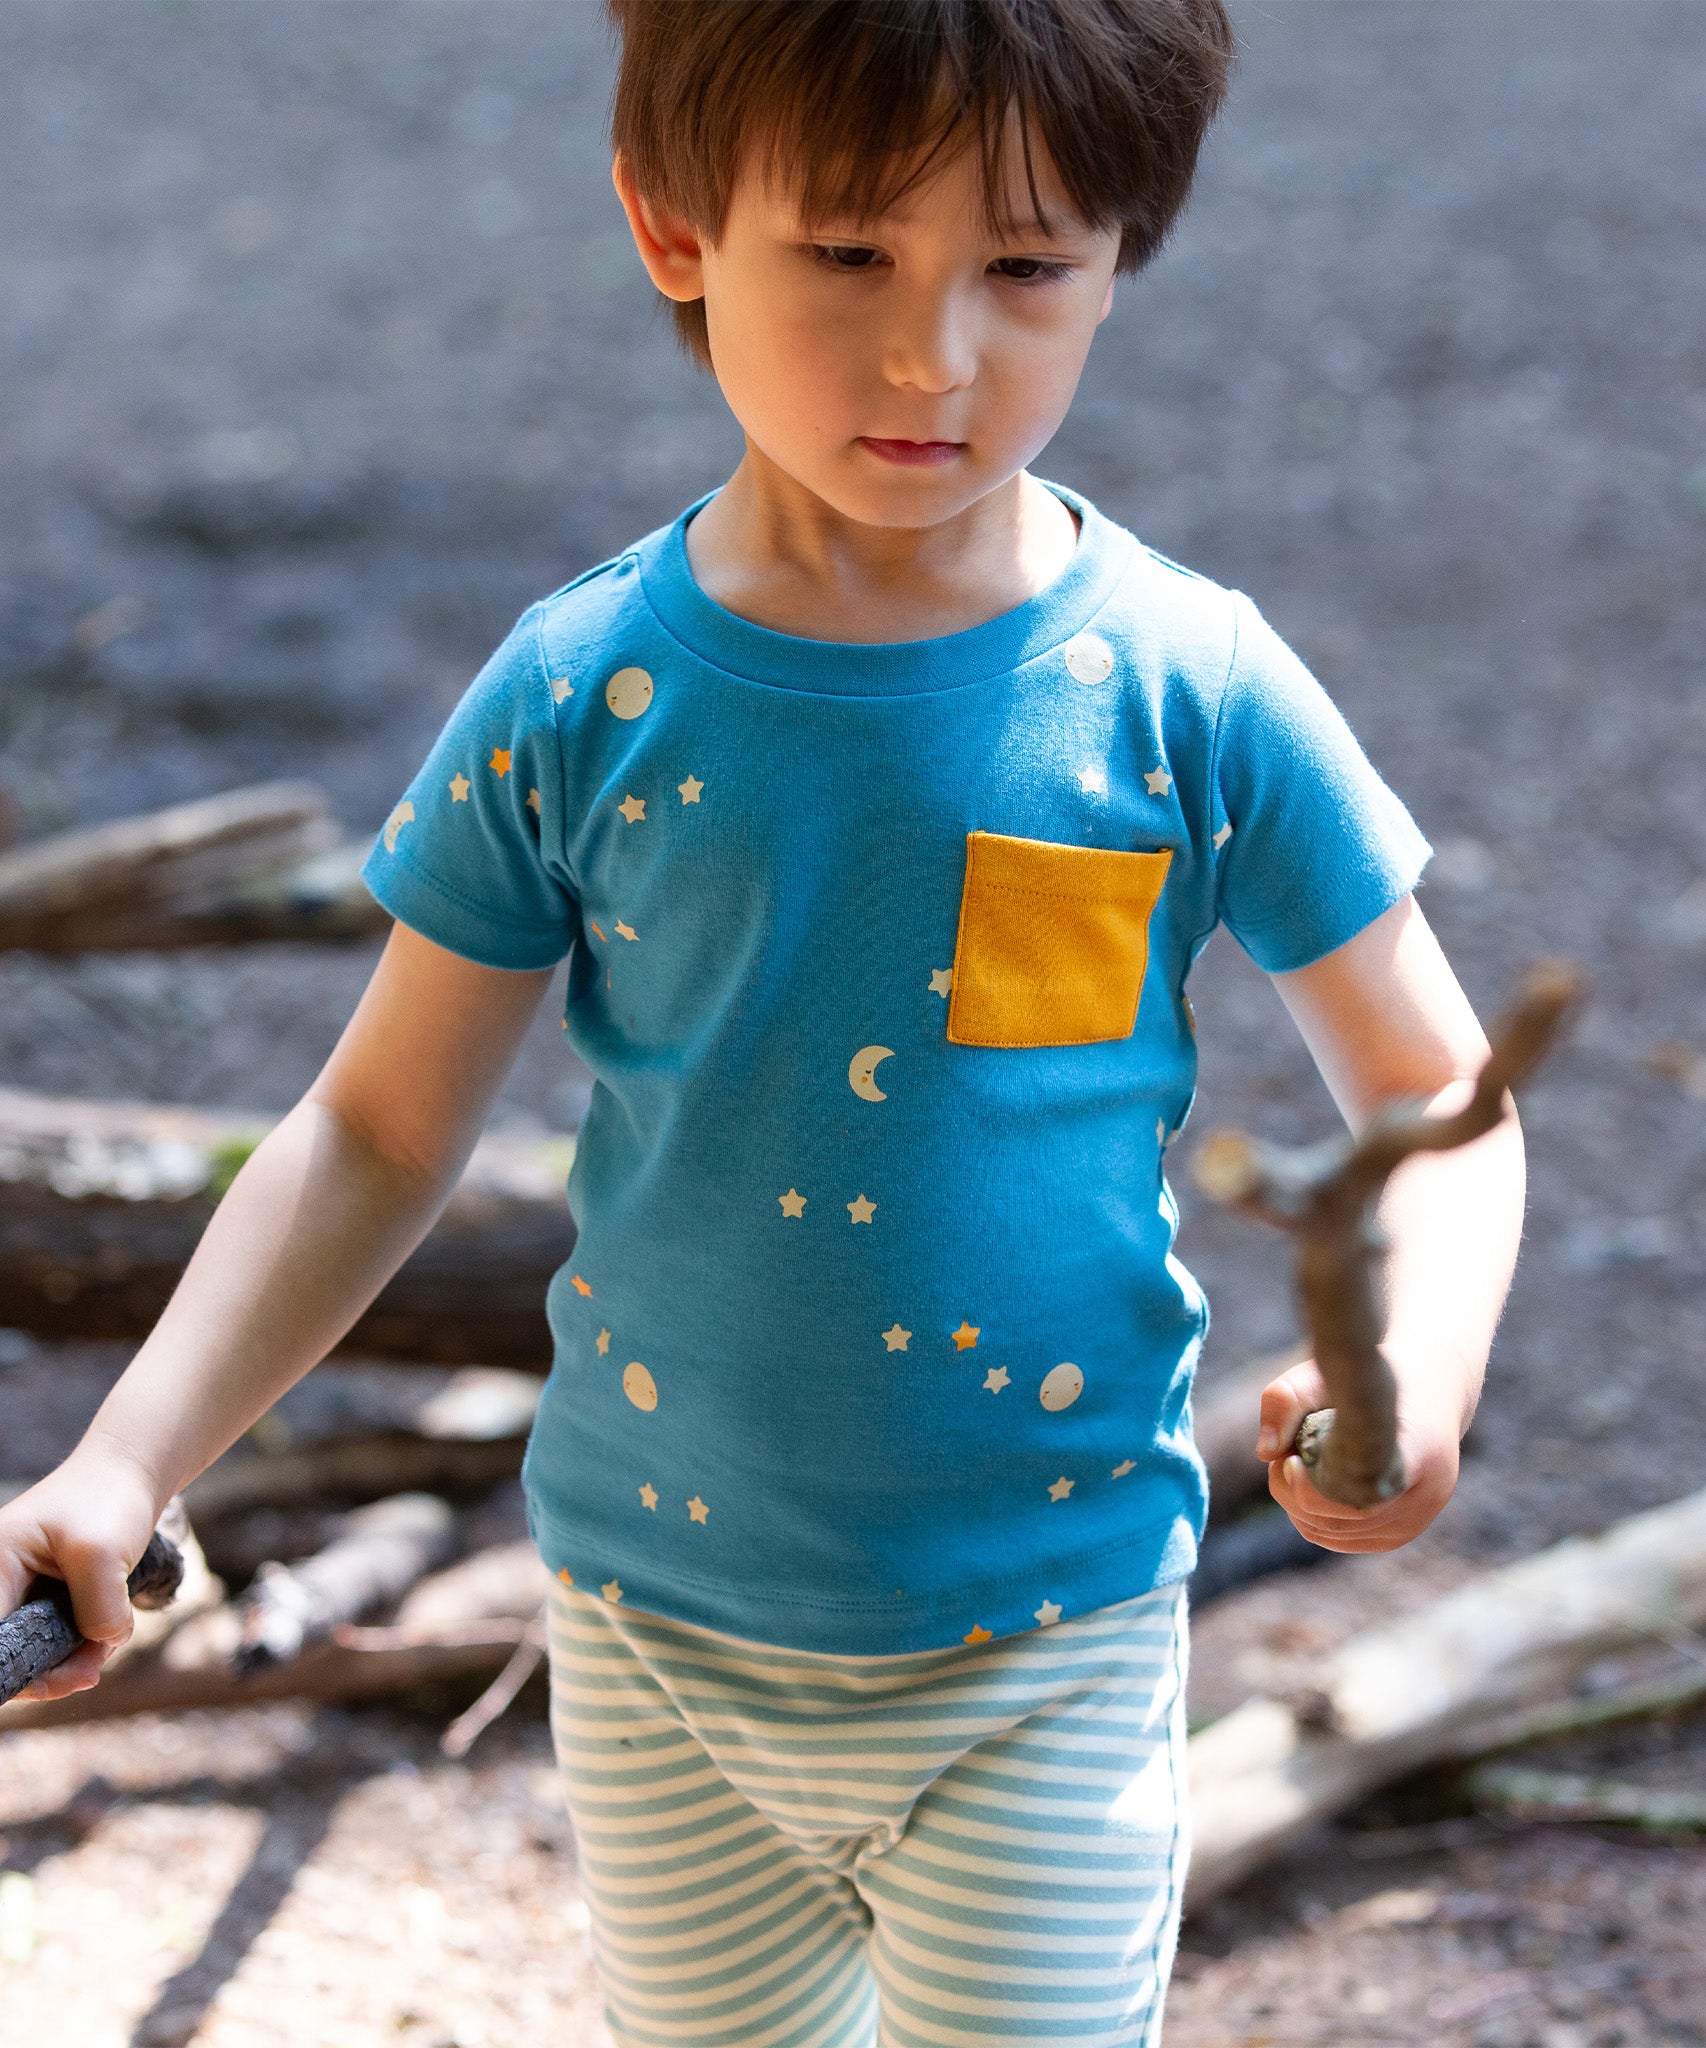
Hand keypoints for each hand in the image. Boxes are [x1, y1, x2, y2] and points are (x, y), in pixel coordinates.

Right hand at [0, 1450, 162, 1700]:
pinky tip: (106, 1636)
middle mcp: (0, 1582)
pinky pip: (55, 1639)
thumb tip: (100, 1647)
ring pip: (37, 1651)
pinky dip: (82, 1645)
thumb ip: (98, 1609)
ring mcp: (21, 1593)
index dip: (13, 1669)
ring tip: (108, 1643)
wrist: (131, 1470)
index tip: (49, 1680)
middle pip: (10, 1651)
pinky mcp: (45, 1599)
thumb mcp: (103, 1554)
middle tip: (91, 1670)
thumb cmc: (108, 1500)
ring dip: (72, 1659)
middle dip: (51, 1670)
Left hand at [1256, 1355, 1459, 1553]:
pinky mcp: (1402, 1533)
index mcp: (1421, 1449)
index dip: (1314, 1484)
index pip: (1361, 1486)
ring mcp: (1418, 1519)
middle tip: (1282, 1459)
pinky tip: (1306, 1487)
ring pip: (1334, 1533)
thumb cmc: (1371, 1376)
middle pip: (1342, 1517)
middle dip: (1294, 1493)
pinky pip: (1340, 1539)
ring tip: (1295, 1467)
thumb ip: (1287, 1399)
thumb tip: (1265, 1452)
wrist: (1427, 1390)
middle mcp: (1428, 1493)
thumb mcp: (1327, 1368)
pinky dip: (1311, 1518)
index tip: (1289, 1459)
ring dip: (1298, 1506)